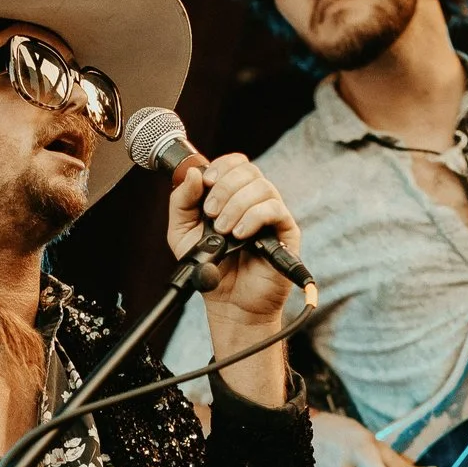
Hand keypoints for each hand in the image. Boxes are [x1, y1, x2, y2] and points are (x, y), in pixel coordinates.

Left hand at [166, 151, 297, 324]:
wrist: (229, 302)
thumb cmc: (210, 267)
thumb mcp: (182, 232)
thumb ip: (182, 202)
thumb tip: (192, 174)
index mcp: (233, 195)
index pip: (235, 164)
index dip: (221, 167)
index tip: (207, 184)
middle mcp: (254, 201)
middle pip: (248, 170)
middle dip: (225, 188)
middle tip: (211, 214)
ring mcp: (271, 215)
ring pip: (262, 187)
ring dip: (237, 205)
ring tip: (224, 231)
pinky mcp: (286, 232)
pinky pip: (275, 210)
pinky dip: (253, 217)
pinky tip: (240, 234)